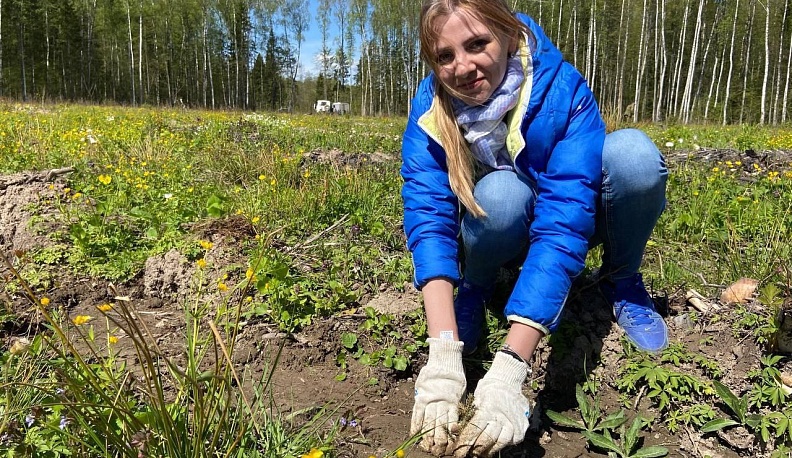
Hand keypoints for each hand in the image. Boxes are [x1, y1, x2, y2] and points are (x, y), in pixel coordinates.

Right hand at [411, 338, 466, 455]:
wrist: (443, 361)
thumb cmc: (455, 378)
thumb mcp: (461, 393)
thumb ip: (457, 407)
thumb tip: (457, 426)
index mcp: (452, 402)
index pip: (451, 423)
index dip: (450, 437)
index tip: (450, 447)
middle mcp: (440, 403)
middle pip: (439, 426)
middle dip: (439, 441)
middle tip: (439, 452)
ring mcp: (429, 400)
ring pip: (427, 421)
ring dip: (427, 436)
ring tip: (427, 448)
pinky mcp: (420, 398)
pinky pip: (417, 413)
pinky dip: (415, 424)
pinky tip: (414, 434)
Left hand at [453, 351, 530, 456]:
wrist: (508, 384)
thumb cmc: (487, 392)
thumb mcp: (476, 400)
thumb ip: (468, 416)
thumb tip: (454, 430)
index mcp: (488, 409)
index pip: (474, 429)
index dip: (465, 441)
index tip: (458, 448)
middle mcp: (501, 417)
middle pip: (486, 439)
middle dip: (475, 448)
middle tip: (467, 453)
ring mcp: (512, 424)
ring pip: (499, 442)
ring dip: (488, 450)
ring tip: (480, 454)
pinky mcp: (520, 429)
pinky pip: (510, 442)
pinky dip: (500, 446)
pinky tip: (492, 448)